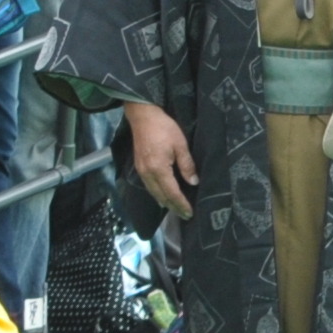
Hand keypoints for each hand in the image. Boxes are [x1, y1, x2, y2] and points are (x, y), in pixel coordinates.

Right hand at [123, 99, 196, 216]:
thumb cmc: (164, 128)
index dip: (181, 204)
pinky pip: (149, 186)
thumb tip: (193, 183)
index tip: (189, 213)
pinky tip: (163, 196)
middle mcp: (148, 174)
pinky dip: (157, 194)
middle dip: (173, 207)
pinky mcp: (139, 167)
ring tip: (175, 209)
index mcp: (159, 169)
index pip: (172, 193)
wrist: (143, 116)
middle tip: (185, 215)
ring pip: (153, 193)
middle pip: (161, 196)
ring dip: (165, 202)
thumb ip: (187, 165)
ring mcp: (141, 171)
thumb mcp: (180, 145)